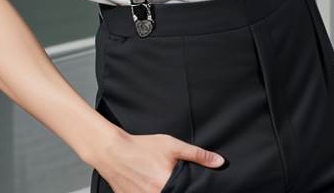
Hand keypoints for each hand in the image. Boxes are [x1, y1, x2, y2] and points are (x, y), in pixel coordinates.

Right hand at [93, 126, 224, 192]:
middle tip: (172, 182)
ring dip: (166, 192)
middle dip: (178, 191)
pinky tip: (149, 186)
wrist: (113, 151)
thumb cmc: (143, 147)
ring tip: (158, 181)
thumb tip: (220, 162)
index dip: (190, 191)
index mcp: (167, 185)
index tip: (191, 188)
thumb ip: (197, 155)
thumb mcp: (172, 145)